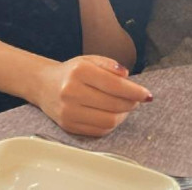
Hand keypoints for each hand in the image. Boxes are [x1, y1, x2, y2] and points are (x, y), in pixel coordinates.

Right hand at [35, 55, 151, 136]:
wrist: (44, 85)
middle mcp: (72, 92)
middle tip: (137, 100)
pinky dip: (111, 124)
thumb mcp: (89, 59)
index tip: (147, 94)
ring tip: (126, 107)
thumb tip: (127, 75)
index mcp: (79, 72)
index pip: (114, 85)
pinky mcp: (69, 126)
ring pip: (108, 121)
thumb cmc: (71, 72)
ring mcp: (69, 112)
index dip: (134, 91)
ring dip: (123, 115)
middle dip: (131, 103)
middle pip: (113, 104)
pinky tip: (114, 114)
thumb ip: (110, 65)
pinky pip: (99, 131)